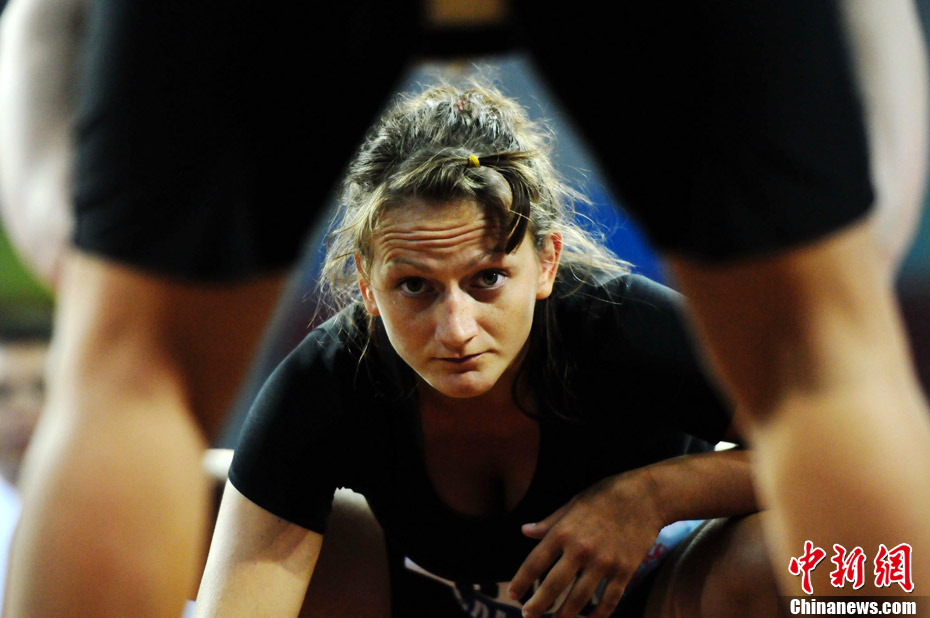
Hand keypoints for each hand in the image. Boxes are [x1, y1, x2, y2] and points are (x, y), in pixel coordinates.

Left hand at [508, 472, 663, 617]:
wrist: (645, 496)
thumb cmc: (605, 496)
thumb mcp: (572, 504)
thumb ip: (549, 522)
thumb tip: (525, 531)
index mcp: (563, 532)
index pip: (535, 563)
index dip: (521, 581)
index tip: (512, 594)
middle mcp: (581, 550)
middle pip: (553, 586)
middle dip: (537, 606)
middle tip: (528, 616)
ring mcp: (604, 563)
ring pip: (579, 599)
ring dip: (564, 616)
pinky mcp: (625, 570)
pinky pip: (609, 600)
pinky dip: (598, 615)